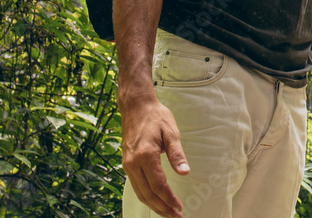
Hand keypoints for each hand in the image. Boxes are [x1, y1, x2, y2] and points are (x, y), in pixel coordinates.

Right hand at [120, 96, 189, 217]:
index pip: (158, 185)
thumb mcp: (171, 132)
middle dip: (161, 208)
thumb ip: (177, 154)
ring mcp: (128, 164)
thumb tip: (185, 172)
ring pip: (139, 192)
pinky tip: (155, 199)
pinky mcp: (127, 162)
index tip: (179, 208)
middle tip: (175, 216)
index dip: (169, 199)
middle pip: (147, 194)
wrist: (136, 106)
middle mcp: (133, 163)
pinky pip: (135, 184)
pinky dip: (145, 195)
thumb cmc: (156, 117)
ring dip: (153, 204)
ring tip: (167, 212)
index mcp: (146, 156)